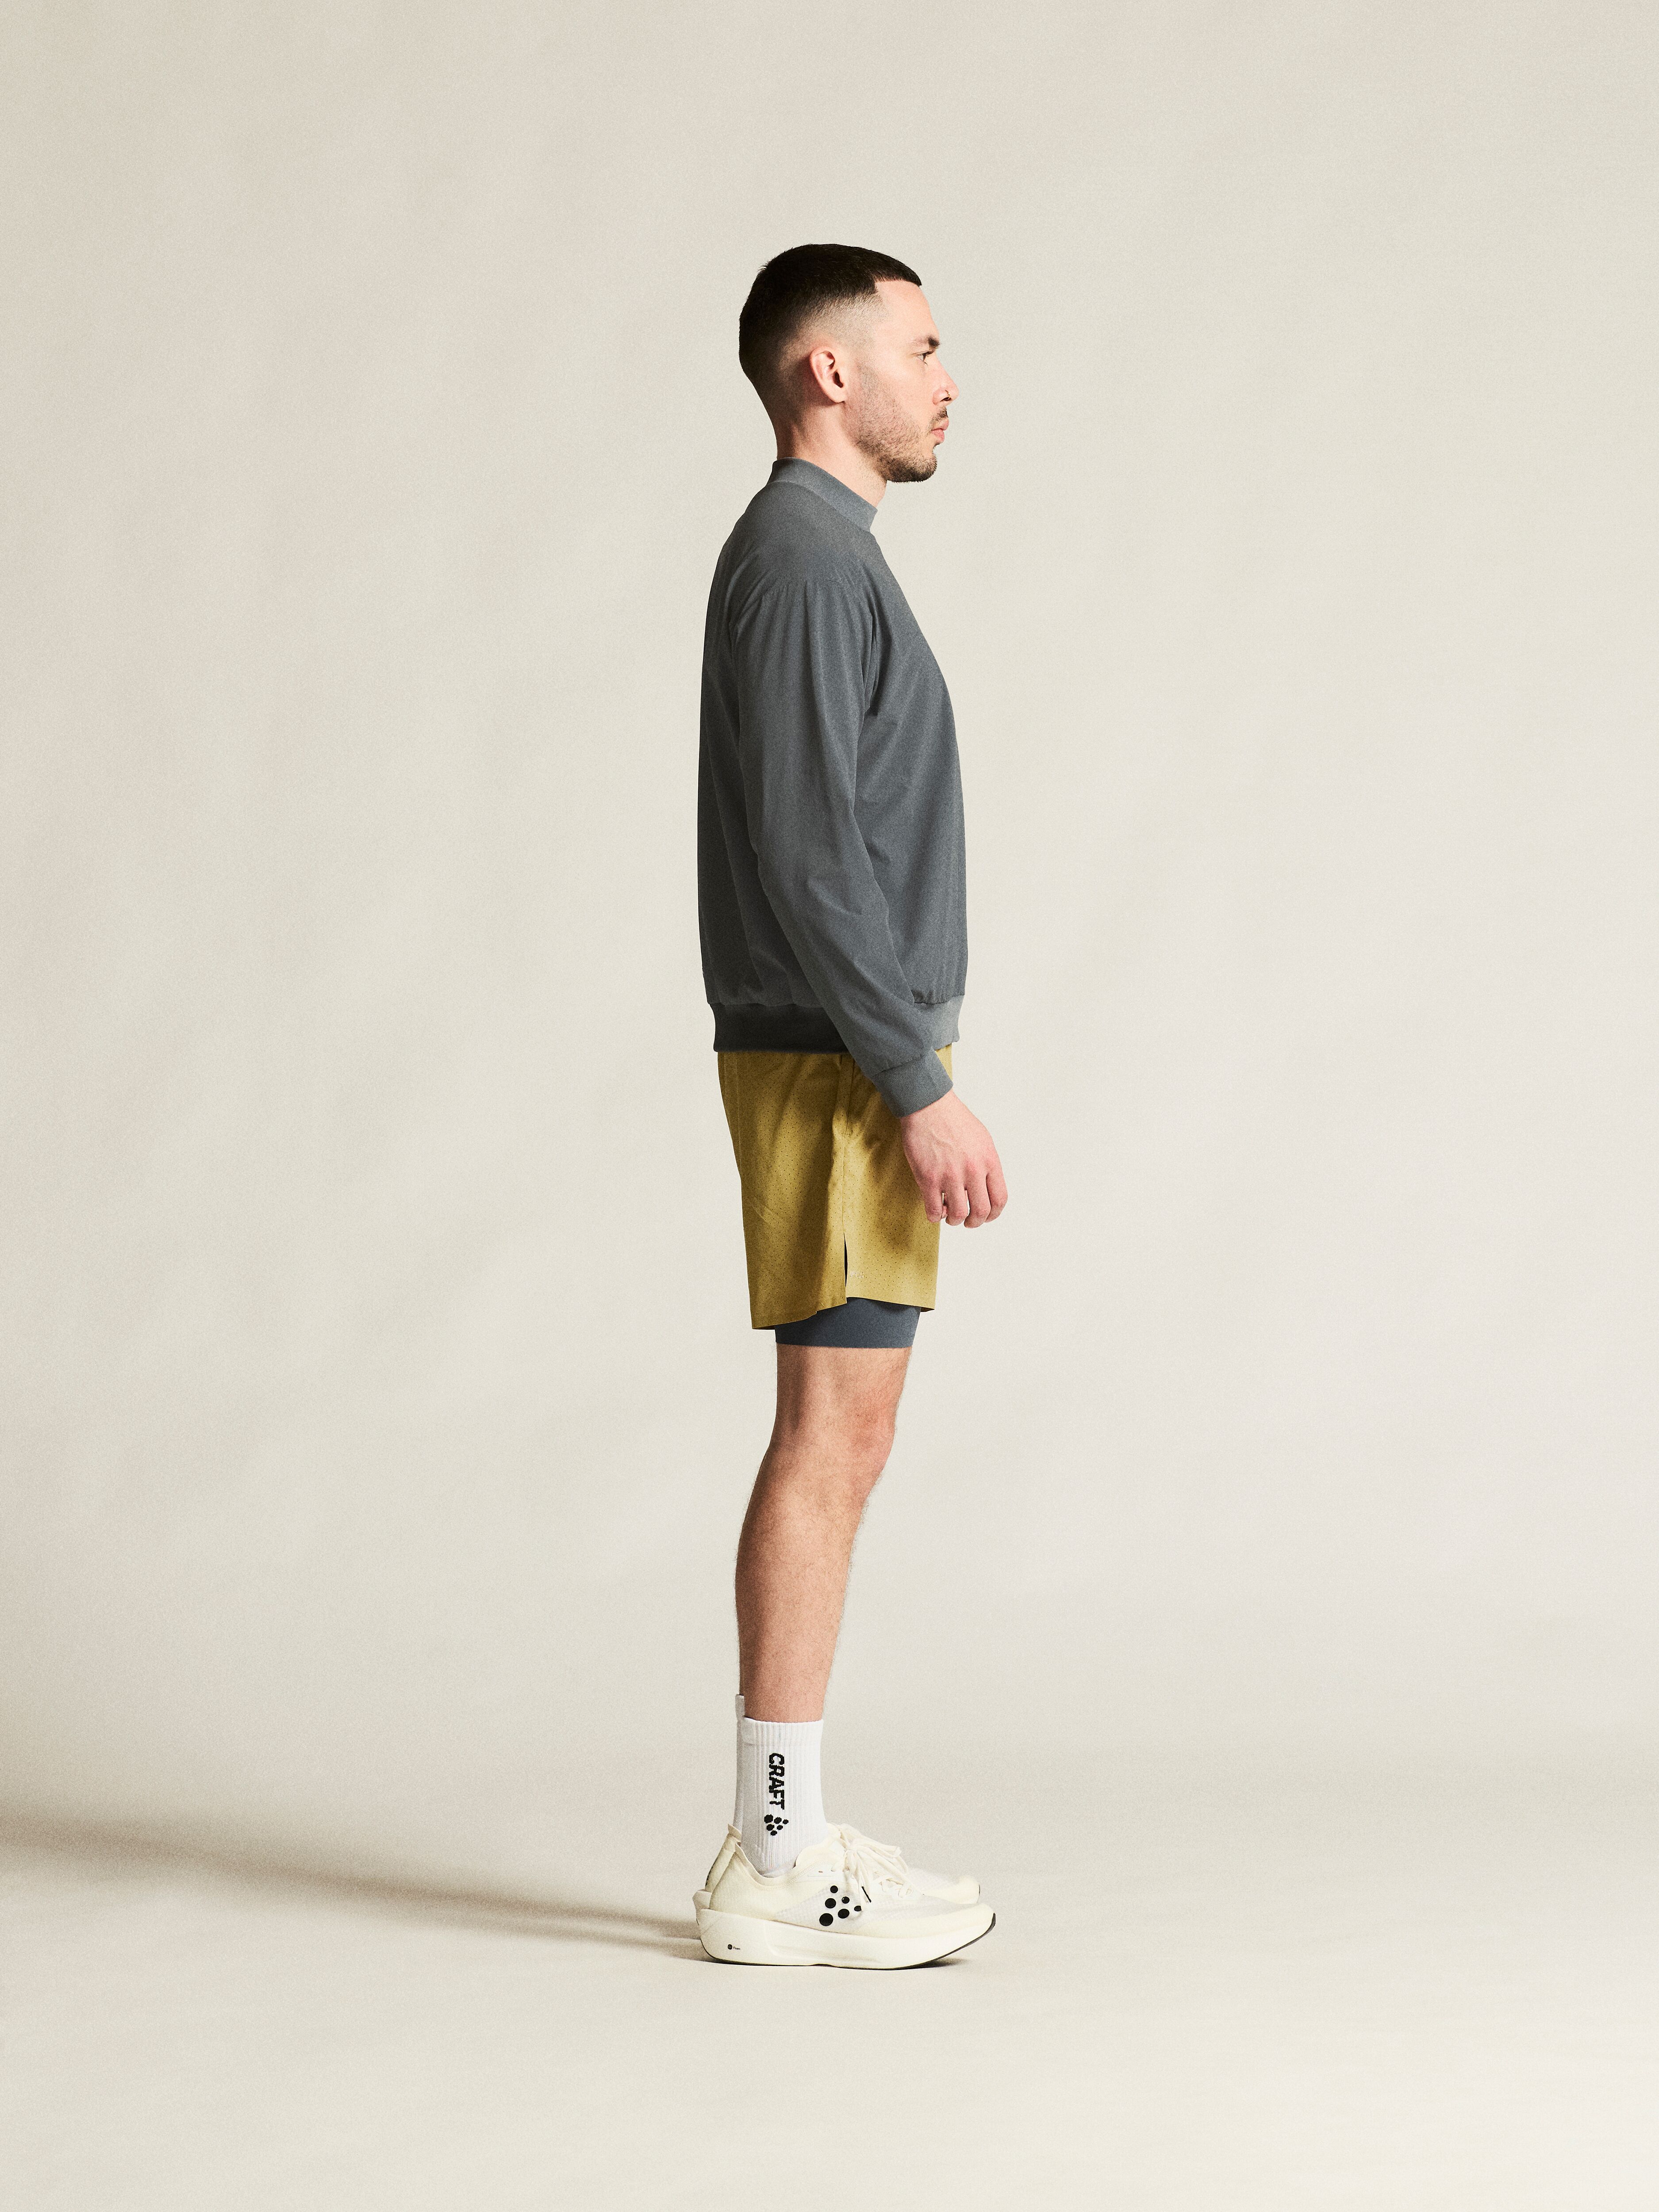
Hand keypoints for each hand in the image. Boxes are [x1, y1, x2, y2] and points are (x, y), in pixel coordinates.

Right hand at [899, 1090, 1007, 1226]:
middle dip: (975, 1222)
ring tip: (949, 1216)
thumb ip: (987, 1164)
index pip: (999, 1199)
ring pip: (957, 1215)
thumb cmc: (954, 1120)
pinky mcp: (928, 1178)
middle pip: (981, 1212)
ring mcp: (950, 1175)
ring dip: (954, 1221)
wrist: (928, 1106)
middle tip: (968, 1221)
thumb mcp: (982, 1139)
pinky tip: (936, 1209)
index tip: (986, 1216)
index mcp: (989, 1161)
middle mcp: (972, 1170)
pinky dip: (935, 1217)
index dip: (994, 1214)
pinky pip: (934, 1211)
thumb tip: (986, 1187)